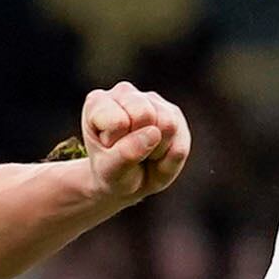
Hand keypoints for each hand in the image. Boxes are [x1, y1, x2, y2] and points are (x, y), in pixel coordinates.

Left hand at [77, 84, 190, 203]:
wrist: (127, 185)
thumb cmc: (112, 174)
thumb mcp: (109, 172)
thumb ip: (125, 154)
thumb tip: (155, 133)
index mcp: (97, 102)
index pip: (118, 122)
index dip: (116, 144)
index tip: (108, 151)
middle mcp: (124, 93)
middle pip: (145, 114)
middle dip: (140, 144)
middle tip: (128, 153)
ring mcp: (151, 100)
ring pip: (167, 124)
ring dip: (156, 151)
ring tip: (143, 153)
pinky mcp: (173, 113)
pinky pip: (180, 142)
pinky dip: (170, 158)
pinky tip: (157, 154)